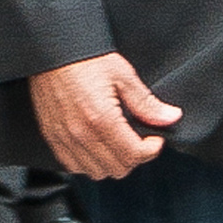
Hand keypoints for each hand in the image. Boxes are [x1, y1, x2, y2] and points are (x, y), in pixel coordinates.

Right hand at [28, 52, 182, 178]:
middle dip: (134, 158)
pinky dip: (88, 163)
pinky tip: (97, 146)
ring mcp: (64, 137)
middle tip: (139, 141)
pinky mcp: (51, 137)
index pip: (133, 155)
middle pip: (117, 168)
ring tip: (118, 144)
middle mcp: (80, 133)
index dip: (151, 150)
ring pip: (95, 172)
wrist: (53, 50)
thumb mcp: (123, 76)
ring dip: (112, 163)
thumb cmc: (86, 59)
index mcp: (101, 118)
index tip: (155, 140)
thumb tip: (171, 117)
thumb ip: (147, 103)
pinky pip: (73, 166)